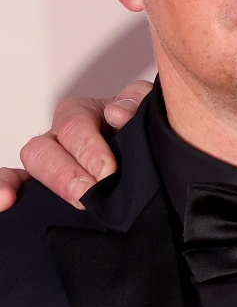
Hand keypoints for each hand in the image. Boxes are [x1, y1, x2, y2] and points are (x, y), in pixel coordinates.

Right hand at [1, 80, 152, 210]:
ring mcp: (50, 159)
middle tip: (89, 193)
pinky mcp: (41, 183)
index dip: (88, 148)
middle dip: (66, 172)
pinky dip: (3, 188)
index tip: (107, 171)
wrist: (151, 156)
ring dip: (48, 182)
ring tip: (71, 200)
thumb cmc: (144, 128)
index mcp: (85, 113)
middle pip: (45, 146)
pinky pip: (12, 181)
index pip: (75, 124)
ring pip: (31, 161)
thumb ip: (137, 103)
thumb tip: (116, 113)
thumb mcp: (146, 110)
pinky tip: (6, 203)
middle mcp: (61, 134)